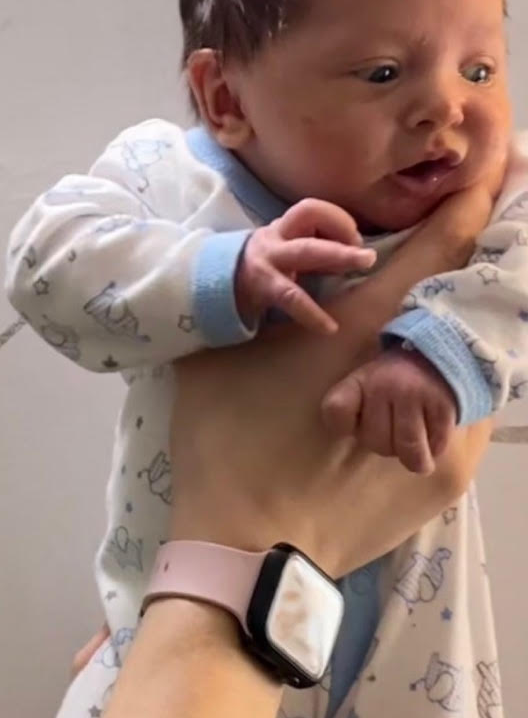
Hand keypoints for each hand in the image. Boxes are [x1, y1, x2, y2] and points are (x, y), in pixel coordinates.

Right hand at [170, 178, 493, 576]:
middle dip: (469, 272)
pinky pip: (466, 414)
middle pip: (471, 303)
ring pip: (473, 362)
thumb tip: (251, 278)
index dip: (476, 203)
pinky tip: (413, 399)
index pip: (445, 246)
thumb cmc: (227, 442)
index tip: (498, 170)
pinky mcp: (451, 473)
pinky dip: (448, 394)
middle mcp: (420, 367)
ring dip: (455, 339)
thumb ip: (250, 306)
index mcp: (365, 324)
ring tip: (423, 336)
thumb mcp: (219, 358)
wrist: (248, 547)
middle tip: (466, 244)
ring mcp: (449, 425)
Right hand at [234, 199, 375, 334]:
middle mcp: (276, 236)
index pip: (312, 209)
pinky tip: (328, 327)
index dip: (338, 220)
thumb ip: (317, 248)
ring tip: (364, 264)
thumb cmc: (264, 269)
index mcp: (284, 226)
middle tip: (370, 250)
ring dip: (338, 256)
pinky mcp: (262, 287)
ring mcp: (268, 259)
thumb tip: (358, 256)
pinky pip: (291, 297)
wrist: (216, 287)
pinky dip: (312, 313)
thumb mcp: (285, 250)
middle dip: (342, 228)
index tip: (354, 241)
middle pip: (309, 216)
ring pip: (305, 251)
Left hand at [322, 347, 458, 474]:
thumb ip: (348, 412)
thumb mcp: (361, 387)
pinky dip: (433, 449)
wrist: (435, 359)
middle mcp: (384, 386)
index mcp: (358, 382)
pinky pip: (436, 446)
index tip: (356, 425)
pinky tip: (431, 436)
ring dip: (411, 457)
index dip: (343, 427)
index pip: (336, 411)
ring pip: (407, 449)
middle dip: (382, 445)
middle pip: (375, 442)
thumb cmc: (390, 384)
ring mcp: (416, 396)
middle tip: (392, 432)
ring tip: (412, 449)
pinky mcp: (444, 406)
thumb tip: (352, 441)